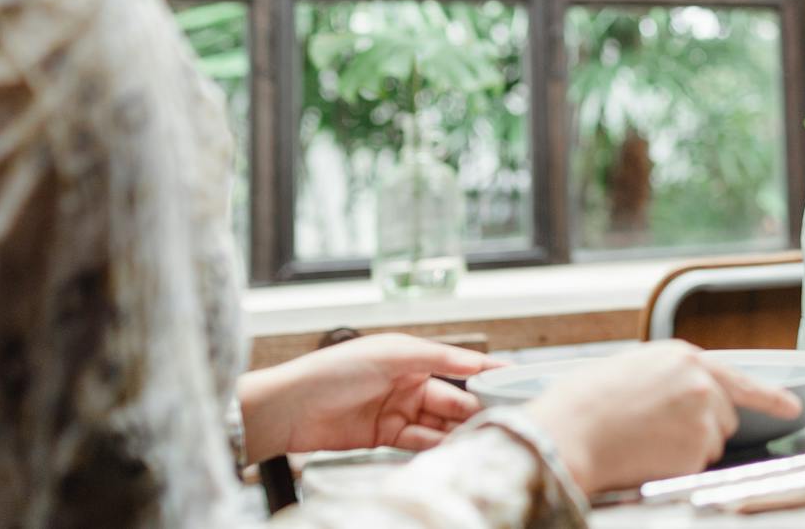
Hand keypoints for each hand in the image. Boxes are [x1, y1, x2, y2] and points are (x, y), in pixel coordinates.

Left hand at [237, 333, 502, 461]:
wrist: (290, 408)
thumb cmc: (332, 371)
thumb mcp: (389, 354)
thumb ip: (435, 359)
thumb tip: (474, 363)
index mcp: (410, 356)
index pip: (456, 364)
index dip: (485, 371)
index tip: (514, 379)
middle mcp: (406, 383)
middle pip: (451, 398)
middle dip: (474, 408)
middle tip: (499, 419)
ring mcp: (396, 411)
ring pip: (437, 422)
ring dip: (456, 431)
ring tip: (478, 439)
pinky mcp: (384, 437)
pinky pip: (418, 441)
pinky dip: (435, 446)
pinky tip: (450, 450)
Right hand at [520, 341, 801, 493]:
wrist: (571, 430)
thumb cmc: (586, 402)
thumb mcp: (631, 368)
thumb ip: (667, 377)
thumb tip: (680, 396)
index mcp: (683, 357)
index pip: (739, 378)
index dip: (769, 396)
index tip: (791, 407)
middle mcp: (701, 383)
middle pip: (724, 417)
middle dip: (702, 428)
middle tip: (659, 432)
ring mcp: (703, 417)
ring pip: (711, 445)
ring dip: (687, 449)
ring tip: (645, 440)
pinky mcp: (697, 449)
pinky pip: (695, 467)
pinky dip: (676, 467)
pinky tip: (647, 456)